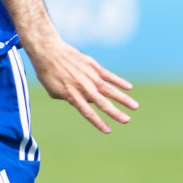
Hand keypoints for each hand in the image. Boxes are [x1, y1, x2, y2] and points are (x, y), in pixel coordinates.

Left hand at [21, 34, 137, 133]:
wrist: (49, 52)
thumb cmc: (47, 73)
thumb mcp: (54, 91)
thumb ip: (68, 99)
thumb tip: (81, 102)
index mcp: (72, 96)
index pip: (88, 112)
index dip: (98, 122)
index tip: (108, 131)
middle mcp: (83, 87)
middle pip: (102, 103)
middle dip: (115, 113)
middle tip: (126, 120)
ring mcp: (90, 76)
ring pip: (110, 90)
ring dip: (123, 99)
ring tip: (135, 107)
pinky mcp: (93, 66)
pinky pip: (109, 75)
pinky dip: (119, 81)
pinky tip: (129, 87)